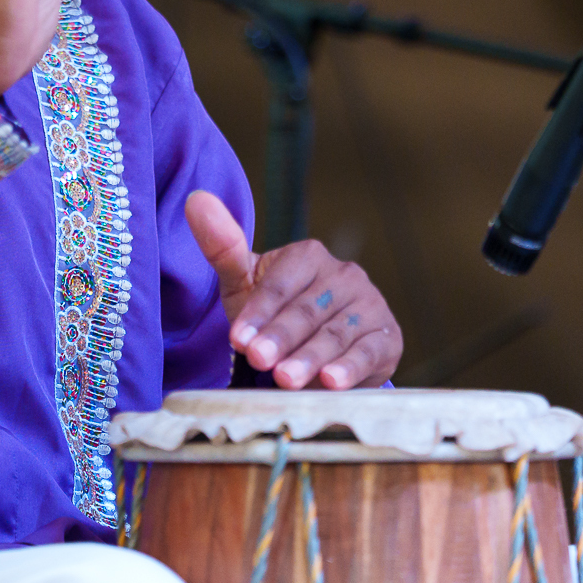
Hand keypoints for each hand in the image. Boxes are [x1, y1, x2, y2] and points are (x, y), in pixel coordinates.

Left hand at [186, 190, 402, 389]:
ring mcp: (369, 305)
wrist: (318, 349)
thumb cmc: (274, 312)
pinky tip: (331, 383)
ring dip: (309, 358)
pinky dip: (349, 369)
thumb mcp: (246, 284)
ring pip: (335, 334)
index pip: (280, 285)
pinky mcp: (386, 337)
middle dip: (280, 338)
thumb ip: (222, 247)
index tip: (236, 340)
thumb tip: (196, 199)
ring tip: (285, 379)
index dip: (257, 313)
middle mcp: (344, 275)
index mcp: (309, 256)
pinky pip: (366, 352)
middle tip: (258, 361)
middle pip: (307, 310)